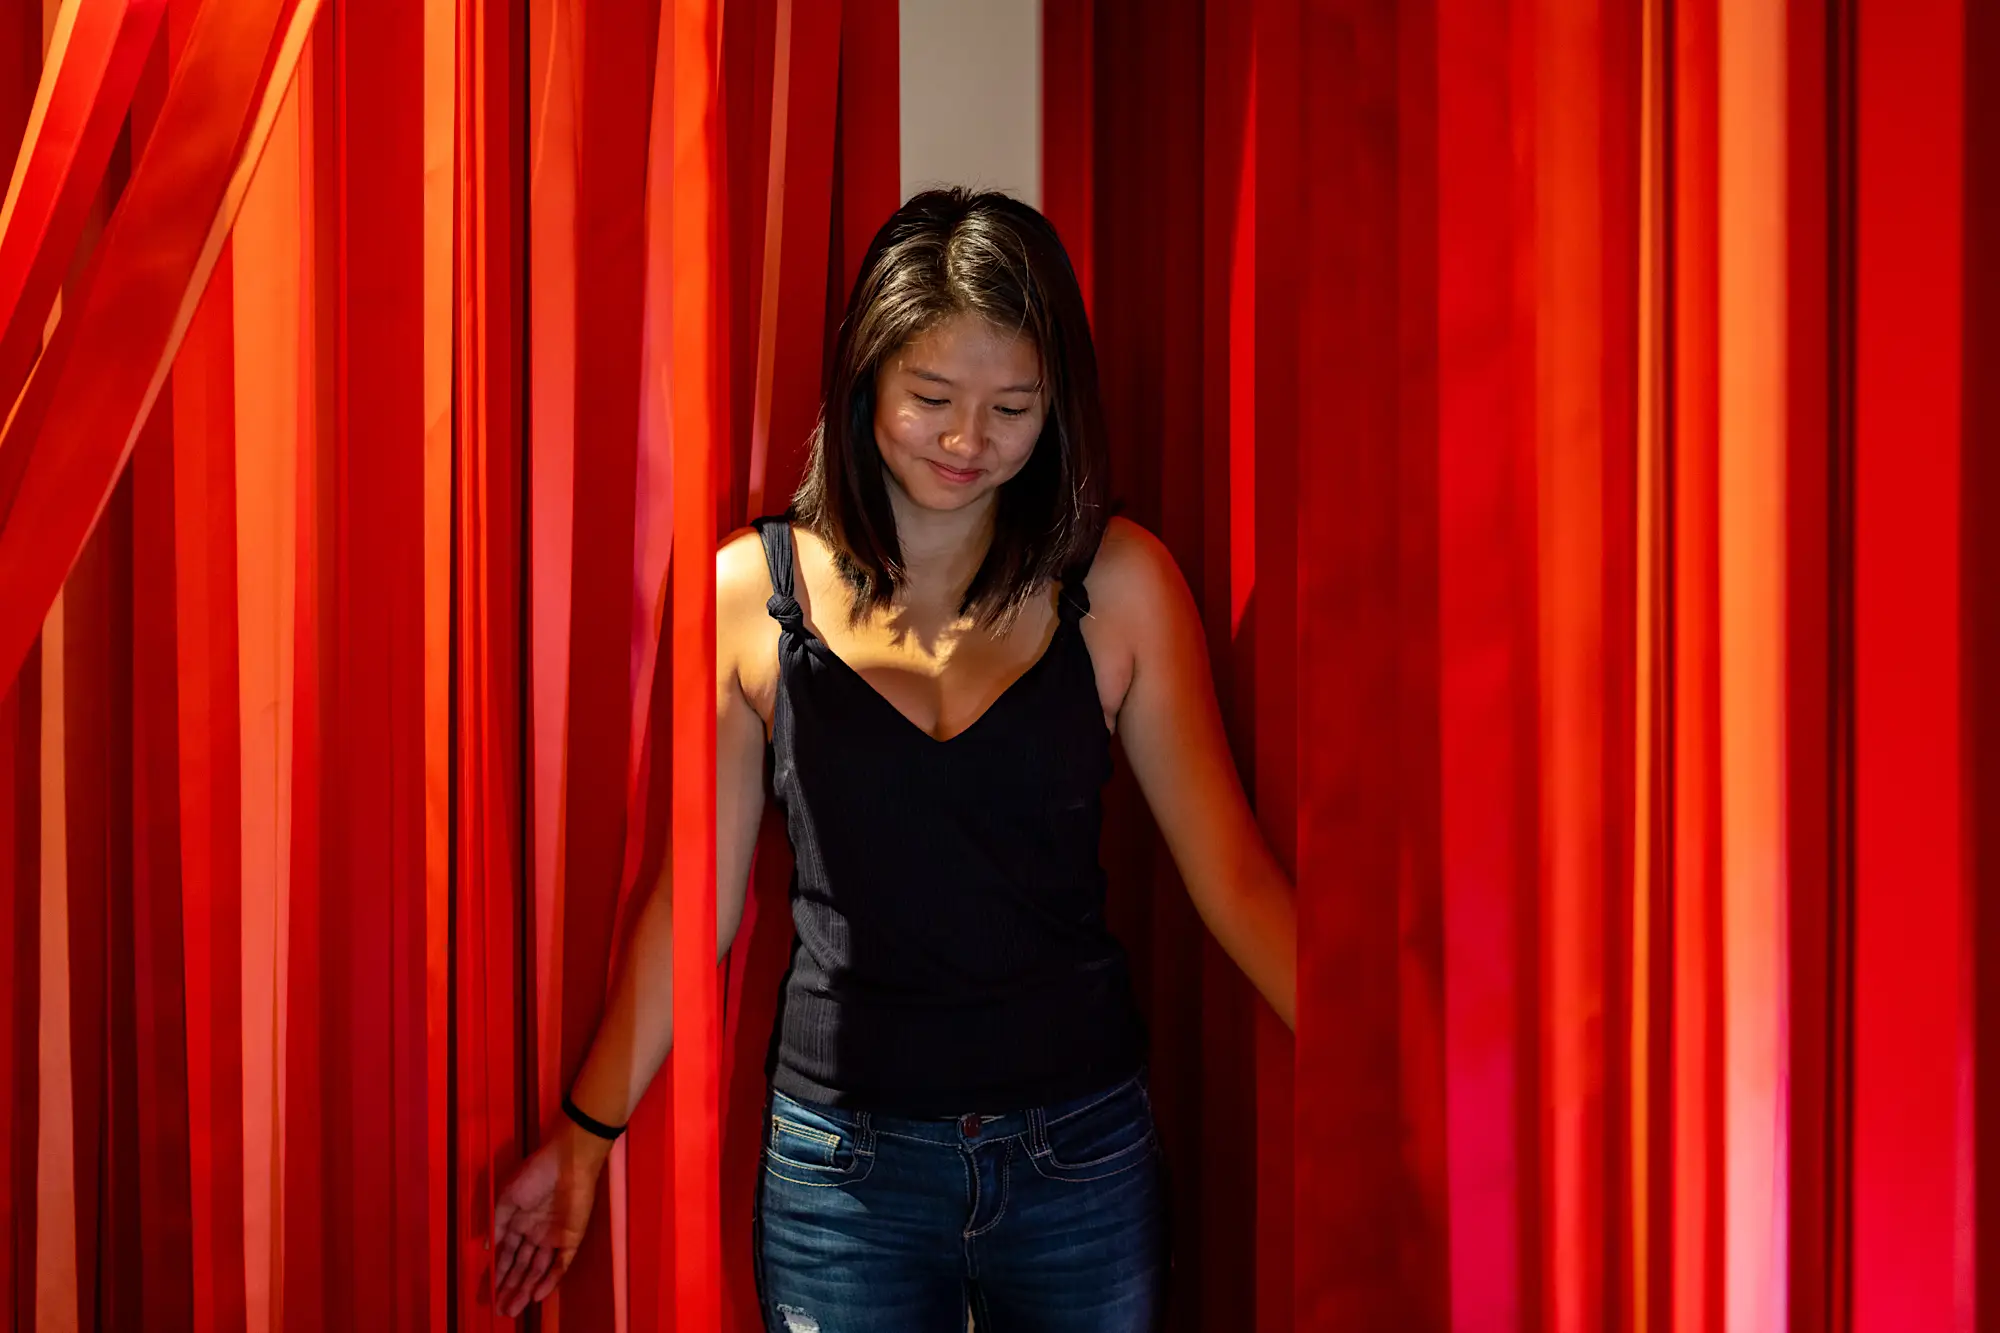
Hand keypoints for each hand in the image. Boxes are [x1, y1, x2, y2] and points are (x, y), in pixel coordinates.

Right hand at [490, 1121, 611, 1317]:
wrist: (568, 1161)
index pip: (506, 1254)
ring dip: (525, 1289)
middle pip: (521, 1267)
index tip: (488, 1293)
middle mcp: (535, 1233)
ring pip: (538, 1270)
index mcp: (519, 1222)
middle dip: (510, 1288)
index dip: (498, 1274)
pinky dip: (549, 1281)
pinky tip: (536, 1295)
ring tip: (513, 1309)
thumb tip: (484, 1247)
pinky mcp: (572, 1238)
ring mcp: (553, 1237)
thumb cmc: (535, 1174)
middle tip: (500, 1310)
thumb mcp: (508, 1198)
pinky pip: (561, 1264)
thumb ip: (497, 1223)